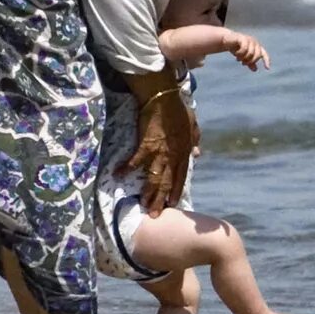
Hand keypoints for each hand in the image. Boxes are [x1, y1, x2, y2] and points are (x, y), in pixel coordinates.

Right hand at [125, 81, 197, 214]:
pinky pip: (135, 161)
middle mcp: (172, 156)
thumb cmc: (178, 109)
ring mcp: (159, 152)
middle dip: (161, 199)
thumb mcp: (192, 126)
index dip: (176, 190)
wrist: (164, 98)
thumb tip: (198, 154)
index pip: (181, 176)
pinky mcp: (145, 145)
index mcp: (183, 151)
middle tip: (154, 215)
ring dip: (147, 193)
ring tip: (142, 204)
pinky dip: (126, 168)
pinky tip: (117, 176)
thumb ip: (195, 140)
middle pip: (166, 182)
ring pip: (153, 178)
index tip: (173, 203)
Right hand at [216, 30, 268, 71]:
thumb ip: (249, 63)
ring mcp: (249, 39)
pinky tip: (236, 54)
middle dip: (250, 61)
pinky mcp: (243, 38)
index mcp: (256, 47)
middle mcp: (254, 42)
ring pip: (251, 53)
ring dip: (244, 58)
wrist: (226, 40)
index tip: (267, 68)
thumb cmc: (236, 48)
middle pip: (257, 55)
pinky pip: (244, 49)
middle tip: (243, 64)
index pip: (264, 54)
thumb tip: (255, 70)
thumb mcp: (243, 57)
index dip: (266, 61)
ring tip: (238, 59)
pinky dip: (240, 53)